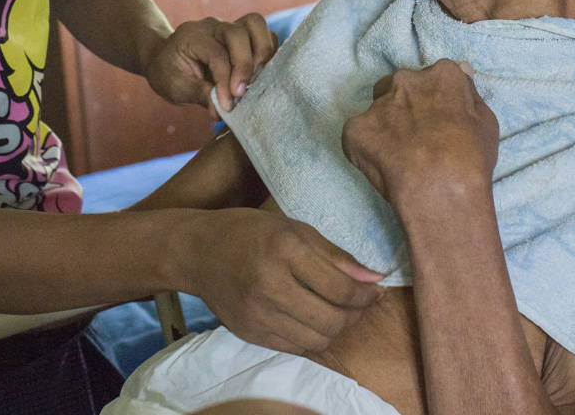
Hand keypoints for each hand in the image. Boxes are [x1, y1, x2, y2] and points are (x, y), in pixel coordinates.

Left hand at [145, 13, 277, 114]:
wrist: (166, 58)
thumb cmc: (169, 73)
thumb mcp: (174, 88)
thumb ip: (198, 95)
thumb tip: (220, 111)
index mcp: (192, 36)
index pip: (216, 55)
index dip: (225, 82)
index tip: (227, 106)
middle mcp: (212, 26)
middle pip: (238, 33)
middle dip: (244, 65)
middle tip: (242, 93)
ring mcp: (229, 25)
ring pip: (255, 24)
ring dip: (262, 52)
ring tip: (257, 79)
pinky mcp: (242, 33)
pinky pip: (263, 33)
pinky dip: (267, 52)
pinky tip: (260, 75)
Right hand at [181, 208, 382, 354]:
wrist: (197, 252)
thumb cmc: (248, 232)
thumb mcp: (293, 227)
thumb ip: (334, 254)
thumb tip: (373, 278)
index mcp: (284, 250)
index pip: (340, 287)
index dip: (367, 294)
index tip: (376, 289)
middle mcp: (270, 285)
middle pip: (332, 319)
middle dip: (356, 314)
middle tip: (361, 302)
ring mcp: (258, 314)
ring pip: (317, 339)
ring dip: (336, 328)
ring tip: (338, 311)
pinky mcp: (251, 334)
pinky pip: (296, 347)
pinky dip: (312, 337)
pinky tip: (313, 318)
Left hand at [341, 59, 498, 206]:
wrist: (441, 192)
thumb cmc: (471, 160)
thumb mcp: (486, 122)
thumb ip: (469, 92)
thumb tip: (462, 68)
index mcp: (440, 75)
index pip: (436, 78)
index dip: (438, 102)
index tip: (440, 123)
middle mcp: (406, 81)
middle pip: (403, 86)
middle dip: (408, 106)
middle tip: (419, 139)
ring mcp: (377, 104)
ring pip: (378, 107)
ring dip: (386, 123)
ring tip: (401, 153)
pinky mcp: (354, 129)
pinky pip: (359, 133)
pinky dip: (368, 146)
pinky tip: (385, 165)